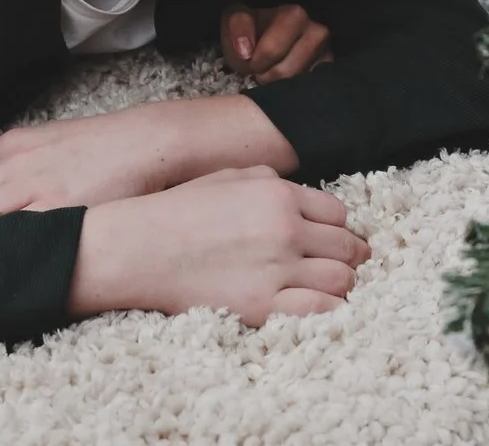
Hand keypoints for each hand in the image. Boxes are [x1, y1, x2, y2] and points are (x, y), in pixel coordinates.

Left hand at [0, 96, 296, 225]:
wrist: (144, 143)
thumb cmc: (98, 148)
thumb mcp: (46, 142)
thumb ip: (13, 163)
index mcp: (11, 146)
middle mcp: (14, 162)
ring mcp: (33, 183)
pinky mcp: (57, 205)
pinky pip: (11, 232)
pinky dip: (1, 247)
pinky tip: (11, 261)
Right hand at [68, 166, 368, 323]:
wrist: (139, 249)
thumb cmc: (179, 210)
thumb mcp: (229, 177)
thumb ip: (273, 182)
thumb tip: (305, 198)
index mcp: (279, 194)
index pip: (338, 213)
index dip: (339, 228)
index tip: (335, 239)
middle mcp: (286, 230)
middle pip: (346, 247)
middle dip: (349, 257)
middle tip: (343, 265)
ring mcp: (276, 270)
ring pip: (342, 280)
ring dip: (342, 284)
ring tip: (332, 288)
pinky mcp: (262, 306)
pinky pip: (320, 311)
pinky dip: (330, 310)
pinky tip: (322, 308)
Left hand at [219, 3, 332, 80]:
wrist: (266, 32)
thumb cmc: (252, 26)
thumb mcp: (237, 18)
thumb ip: (238, 28)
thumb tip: (245, 50)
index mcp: (295, 14)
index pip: (273, 50)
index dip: (255, 62)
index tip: (249, 61)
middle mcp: (318, 31)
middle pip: (288, 72)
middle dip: (267, 76)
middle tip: (259, 72)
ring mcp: (327, 52)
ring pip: (299, 83)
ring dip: (279, 85)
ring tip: (271, 74)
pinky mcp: (330, 68)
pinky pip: (310, 87)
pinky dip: (294, 88)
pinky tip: (285, 80)